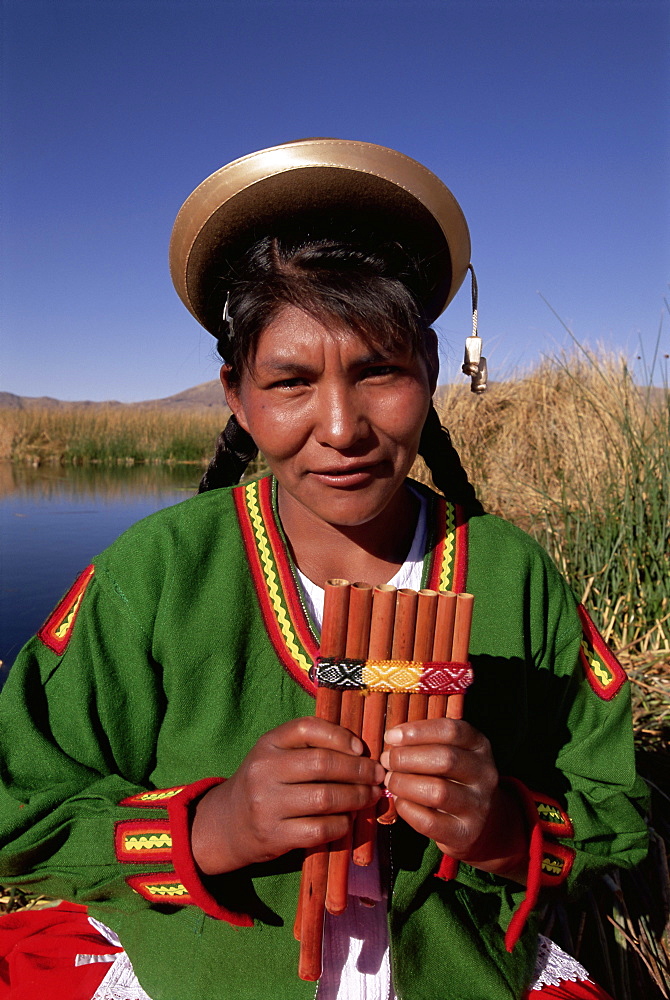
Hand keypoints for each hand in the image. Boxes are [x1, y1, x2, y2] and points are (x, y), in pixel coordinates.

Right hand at [191, 717, 383, 874]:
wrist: (226, 824)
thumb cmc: (265, 783)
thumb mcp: (276, 755)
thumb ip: (309, 747)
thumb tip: (361, 752)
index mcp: (268, 743)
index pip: (308, 728)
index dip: (339, 736)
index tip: (361, 749)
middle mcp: (264, 770)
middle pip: (322, 764)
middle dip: (358, 770)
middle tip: (377, 775)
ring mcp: (267, 804)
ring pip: (325, 798)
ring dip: (356, 797)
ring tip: (370, 796)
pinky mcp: (273, 836)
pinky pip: (319, 829)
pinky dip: (341, 824)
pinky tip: (348, 820)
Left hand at [380, 719, 527, 882]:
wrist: (483, 824)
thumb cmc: (454, 779)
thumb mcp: (452, 753)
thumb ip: (426, 743)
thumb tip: (392, 741)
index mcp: (480, 746)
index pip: (451, 731)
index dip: (417, 731)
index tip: (391, 737)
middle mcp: (485, 774)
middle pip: (444, 759)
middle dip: (406, 758)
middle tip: (387, 761)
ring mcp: (478, 805)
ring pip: (437, 792)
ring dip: (404, 784)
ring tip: (390, 780)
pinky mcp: (465, 833)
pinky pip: (428, 821)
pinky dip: (407, 809)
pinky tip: (400, 801)